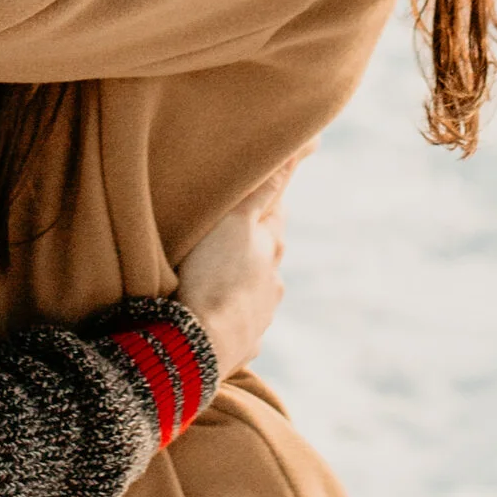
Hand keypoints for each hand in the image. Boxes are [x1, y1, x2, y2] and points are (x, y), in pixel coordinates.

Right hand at [174, 181, 287, 381]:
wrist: (197, 345)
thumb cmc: (213, 276)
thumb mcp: (235, 220)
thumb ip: (265, 189)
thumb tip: (299, 151)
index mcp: (270, 246)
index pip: (274, 210)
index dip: (270, 195)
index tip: (268, 181)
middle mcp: (273, 282)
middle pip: (265, 251)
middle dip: (252, 239)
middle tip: (230, 229)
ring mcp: (260, 316)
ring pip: (254, 289)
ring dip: (240, 280)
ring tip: (214, 276)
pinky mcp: (242, 344)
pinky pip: (239, 325)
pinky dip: (230, 315)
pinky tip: (213, 314)